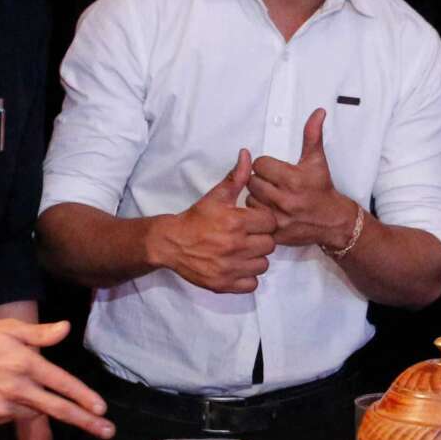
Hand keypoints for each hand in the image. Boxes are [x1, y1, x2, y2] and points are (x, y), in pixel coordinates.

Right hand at [0, 318, 113, 439]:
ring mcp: (1, 408)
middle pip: (57, 409)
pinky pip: (10, 417)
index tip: (102, 409)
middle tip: (107, 431)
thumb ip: (39, 333)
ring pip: (31, 413)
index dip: (84, 397)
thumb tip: (66, 329)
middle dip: (86, 422)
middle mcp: (16, 388)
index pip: (62, 383)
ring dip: (36, 405)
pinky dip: (12, 408)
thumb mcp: (8, 329)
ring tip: (12, 385)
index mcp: (25, 363)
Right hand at [146, 150, 277, 293]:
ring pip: (263, 265)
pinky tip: (238, 267)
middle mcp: (235, 246)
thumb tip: (247, 154)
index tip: (253, 222)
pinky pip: (252, 284)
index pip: (270, 223)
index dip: (264, 221)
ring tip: (243, 252)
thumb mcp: (215, 196)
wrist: (170, 243)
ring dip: (256, 259)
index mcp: (236, 222)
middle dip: (261, 240)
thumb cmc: (195, 218)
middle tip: (248, 237)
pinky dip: (247, 278)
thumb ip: (236, 177)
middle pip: (269, 245)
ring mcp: (230, 267)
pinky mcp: (224, 284)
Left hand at [246, 109, 360, 250]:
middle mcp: (285, 199)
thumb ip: (312, 135)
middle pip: (252, 182)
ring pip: (250, 199)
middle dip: (261, 180)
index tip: (274, 169)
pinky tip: (270, 209)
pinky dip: (259, 213)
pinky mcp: (275, 230)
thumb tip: (318, 113)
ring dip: (257, 196)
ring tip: (271, 196)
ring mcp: (279, 217)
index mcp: (293, 179)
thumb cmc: (322, 189)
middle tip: (272, 183)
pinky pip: (254, 217)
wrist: (332, 221)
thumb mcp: (317, 160)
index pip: (260, 164)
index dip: (266, 165)